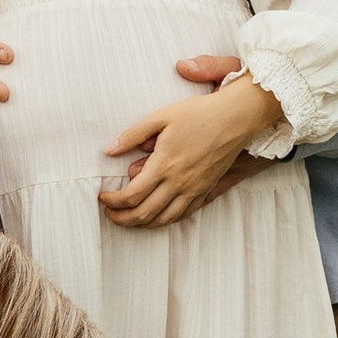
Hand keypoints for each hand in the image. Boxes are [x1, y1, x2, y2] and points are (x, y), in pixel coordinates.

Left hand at [100, 71, 281, 228]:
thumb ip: (133, 135)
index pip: (131, 195)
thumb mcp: (161, 117)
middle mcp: (179, 183)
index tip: (102, 197)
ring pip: (164, 220)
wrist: (235, 119)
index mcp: (164, 165)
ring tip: (128, 218)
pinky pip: (183, 215)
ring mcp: (194, 189)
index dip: (112, 201)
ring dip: (142, 224)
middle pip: (144, 213)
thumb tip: (108, 150)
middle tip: (109, 213)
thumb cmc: (198, 114)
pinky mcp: (205, 190)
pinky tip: (156, 216)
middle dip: (122, 218)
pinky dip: (165, 221)